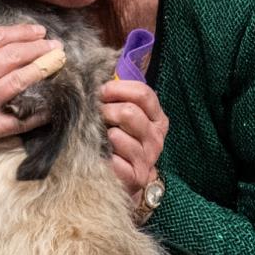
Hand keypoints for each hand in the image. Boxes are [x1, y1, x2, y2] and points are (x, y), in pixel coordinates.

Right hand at [0, 22, 62, 220]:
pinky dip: (40, 111)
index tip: (37, 31)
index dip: (20, 32)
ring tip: (59, 61)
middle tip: (55, 44)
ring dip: (43, 68)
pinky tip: (54, 102)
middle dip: (38, 47)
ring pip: (19, 80)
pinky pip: (21, 117)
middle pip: (11, 56)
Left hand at [98, 78, 167, 197]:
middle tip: (97, 117)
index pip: (143, 94)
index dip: (118, 89)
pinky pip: (115, 160)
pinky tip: (104, 157)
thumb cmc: (121, 142)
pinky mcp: (137, 176)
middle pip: (130, 112)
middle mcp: (156, 137)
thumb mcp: (125, 117)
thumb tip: (100, 75)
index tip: (101, 92)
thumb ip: (120, 97)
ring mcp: (148, 157)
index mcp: (157, 118)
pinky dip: (104, 157)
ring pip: (118, 136)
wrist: (125, 179)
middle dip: (106, 111)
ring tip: (101, 139)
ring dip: (103, 135)